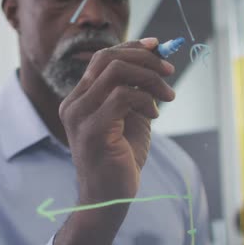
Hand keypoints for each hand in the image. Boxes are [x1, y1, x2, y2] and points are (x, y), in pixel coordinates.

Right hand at [53, 38, 174, 244]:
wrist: (109, 198)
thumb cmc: (120, 159)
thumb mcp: (130, 117)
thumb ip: (137, 90)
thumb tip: (157, 59)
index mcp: (80, 98)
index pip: (103, 58)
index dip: (131, 47)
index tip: (158, 46)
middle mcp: (74, 103)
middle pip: (107, 59)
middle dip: (144, 58)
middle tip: (169, 72)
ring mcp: (80, 116)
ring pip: (116, 73)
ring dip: (150, 79)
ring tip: (168, 96)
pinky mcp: (92, 130)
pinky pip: (122, 98)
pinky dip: (146, 101)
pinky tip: (155, 116)